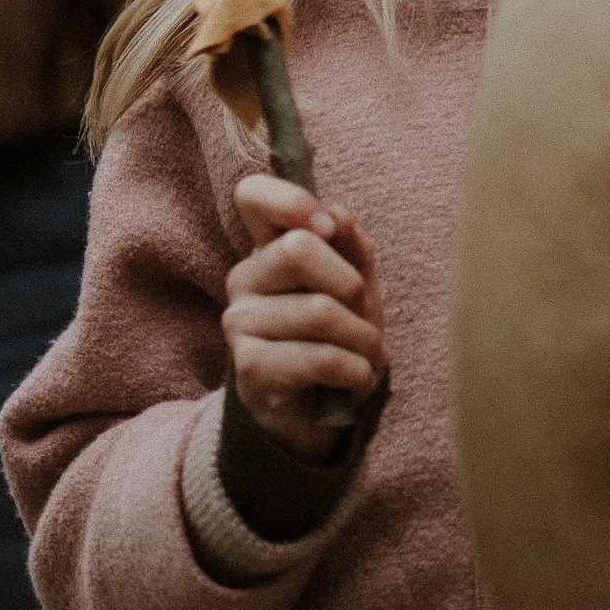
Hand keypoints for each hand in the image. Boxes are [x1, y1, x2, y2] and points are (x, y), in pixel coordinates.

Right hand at [222, 174, 386, 462]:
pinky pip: (318, 357)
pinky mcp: (249, 368)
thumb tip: (335, 216)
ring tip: (368, 356)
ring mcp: (240, 323)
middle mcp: (245, 279)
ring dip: (364, 339)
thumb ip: (350, 247)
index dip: (290, 199)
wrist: (318, 415)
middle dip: (352, 286)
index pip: (253, 195)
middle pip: (298, 248)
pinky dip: (354, 370)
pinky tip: (357, 378)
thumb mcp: (357, 288)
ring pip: (319, 310)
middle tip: (364, 316)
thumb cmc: (338, 340)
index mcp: (269, 249)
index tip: (326, 227)